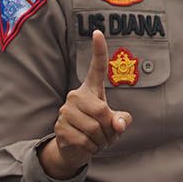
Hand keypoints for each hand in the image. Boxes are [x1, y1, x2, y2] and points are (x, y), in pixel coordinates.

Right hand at [41, 30, 132, 178]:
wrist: (73, 149)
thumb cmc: (97, 131)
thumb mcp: (114, 124)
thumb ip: (122, 120)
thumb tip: (119, 124)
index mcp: (91, 90)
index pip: (96, 68)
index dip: (98, 51)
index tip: (98, 32)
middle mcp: (76, 96)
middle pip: (103, 112)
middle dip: (109, 130)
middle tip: (105, 135)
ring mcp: (65, 111)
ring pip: (94, 129)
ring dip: (101, 141)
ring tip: (95, 140)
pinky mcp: (60, 128)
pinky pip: (85, 140)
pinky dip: (91, 148)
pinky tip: (85, 145)